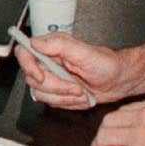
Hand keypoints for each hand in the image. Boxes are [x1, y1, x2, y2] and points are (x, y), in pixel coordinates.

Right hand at [13, 33, 127, 109]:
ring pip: (41, 93)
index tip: (41, 76)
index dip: (29, 67)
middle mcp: (49, 61)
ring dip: (63, 97)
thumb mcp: (86, 52)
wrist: (119, 81)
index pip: (25, 52)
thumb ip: (59, 45)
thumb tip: (36, 42)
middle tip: (76, 86)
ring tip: (81, 91)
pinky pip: (51, 102)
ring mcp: (52, 77)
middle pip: (33, 79)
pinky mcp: (57, 91)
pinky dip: (67, 103)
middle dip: (56, 87)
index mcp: (52, 47)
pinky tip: (79, 96)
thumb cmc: (108, 65)